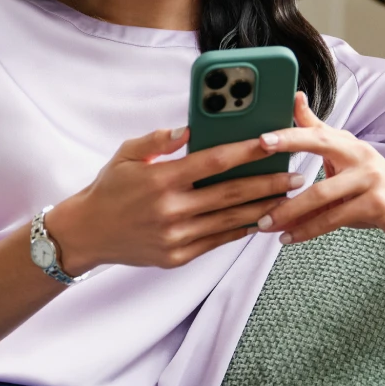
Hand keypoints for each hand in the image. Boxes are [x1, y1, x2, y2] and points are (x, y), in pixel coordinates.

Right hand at [46, 126, 304, 274]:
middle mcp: (172, 209)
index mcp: (162, 179)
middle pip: (231, 194)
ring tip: (287, 198)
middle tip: (296, 175)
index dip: (246, 151)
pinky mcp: (177, 256)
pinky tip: (259, 220)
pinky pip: (217, 242)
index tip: (271, 142)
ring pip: (230, 221)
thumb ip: (159, 140)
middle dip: (268, 183)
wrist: (87, 232)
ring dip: (262, 208)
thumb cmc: (110, 188)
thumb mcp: (127, 154)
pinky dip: (240, 231)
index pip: (214, 161)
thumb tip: (189, 129)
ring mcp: (176, 236)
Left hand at [253, 91, 384, 243]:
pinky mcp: (377, 206)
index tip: (261, 140)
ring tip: (266, 224)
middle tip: (256, 193)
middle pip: (317, 165)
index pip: (315, 133)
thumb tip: (295, 98)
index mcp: (348, 143)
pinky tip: (290, 237)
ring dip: (290, 213)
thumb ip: (317, 130)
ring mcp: (369, 181)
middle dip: (284, 171)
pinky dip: (309, 229)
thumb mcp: (346, 153)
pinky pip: (335, 218)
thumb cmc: (373, 179)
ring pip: (321, 195)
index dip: (289, 135)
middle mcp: (359, 156)